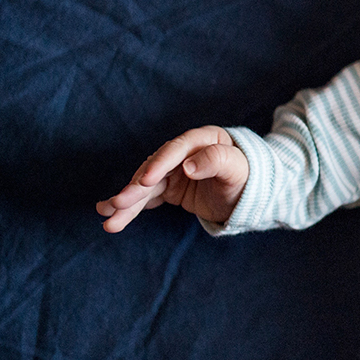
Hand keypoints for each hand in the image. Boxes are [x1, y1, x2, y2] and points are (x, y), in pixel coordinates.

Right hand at [96, 125, 248, 232]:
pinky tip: (111, 214)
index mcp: (203, 139)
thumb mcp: (238, 169)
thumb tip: (188, 166)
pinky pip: (147, 197)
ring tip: (109, 220)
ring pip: (146, 187)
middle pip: (154, 169)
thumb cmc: (248, 177)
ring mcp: (174, 170)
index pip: (176, 150)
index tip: (145, 182)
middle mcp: (183, 152)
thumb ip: (217, 161)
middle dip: (135, 189)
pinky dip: (131, 206)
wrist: (251, 194)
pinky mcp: (169, 187)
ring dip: (126, 203)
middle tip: (117, 205)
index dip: (159, 165)